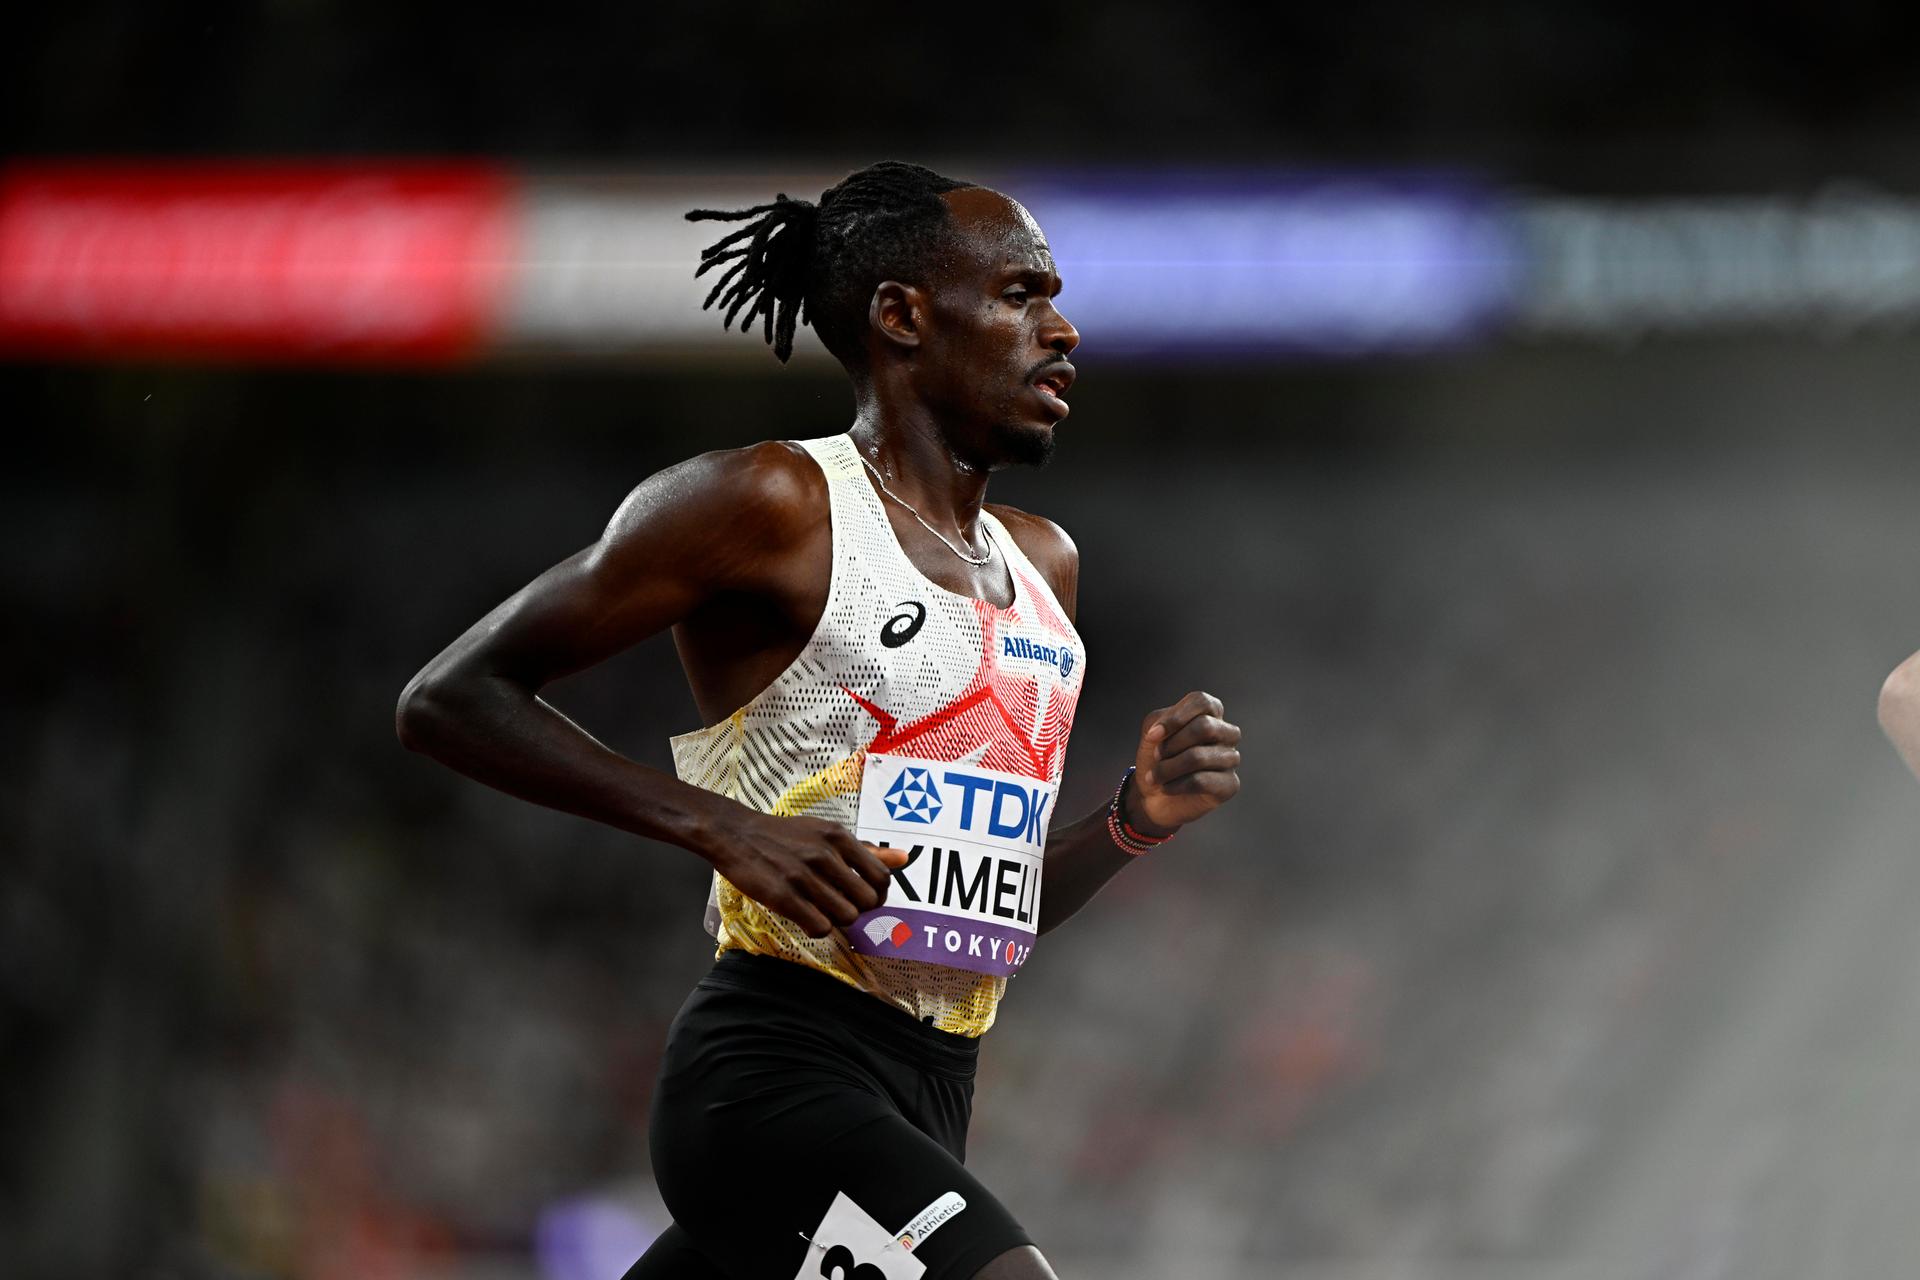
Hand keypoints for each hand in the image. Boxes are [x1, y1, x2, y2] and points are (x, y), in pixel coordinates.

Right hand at [702, 809, 909, 937]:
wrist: (735, 833)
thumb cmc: (785, 836)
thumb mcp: (827, 833)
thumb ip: (866, 849)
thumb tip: (905, 858)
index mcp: (839, 837)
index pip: (882, 878)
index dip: (878, 895)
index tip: (865, 898)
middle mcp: (824, 854)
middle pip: (866, 902)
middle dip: (858, 910)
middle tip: (841, 906)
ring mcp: (803, 876)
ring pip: (846, 916)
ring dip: (837, 920)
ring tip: (821, 910)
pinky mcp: (783, 896)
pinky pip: (820, 927)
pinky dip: (817, 928)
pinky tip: (806, 917)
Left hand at [1128, 691, 1241, 833]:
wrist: (1154, 795)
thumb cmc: (1157, 758)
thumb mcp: (1151, 732)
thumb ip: (1159, 721)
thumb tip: (1161, 732)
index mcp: (1211, 714)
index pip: (1202, 702)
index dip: (1175, 717)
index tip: (1152, 735)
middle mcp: (1227, 733)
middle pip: (1204, 727)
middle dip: (1171, 744)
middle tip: (1156, 756)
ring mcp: (1231, 759)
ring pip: (1199, 757)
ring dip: (1167, 768)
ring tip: (1154, 777)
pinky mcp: (1230, 784)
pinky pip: (1201, 781)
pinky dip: (1175, 785)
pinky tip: (1166, 788)